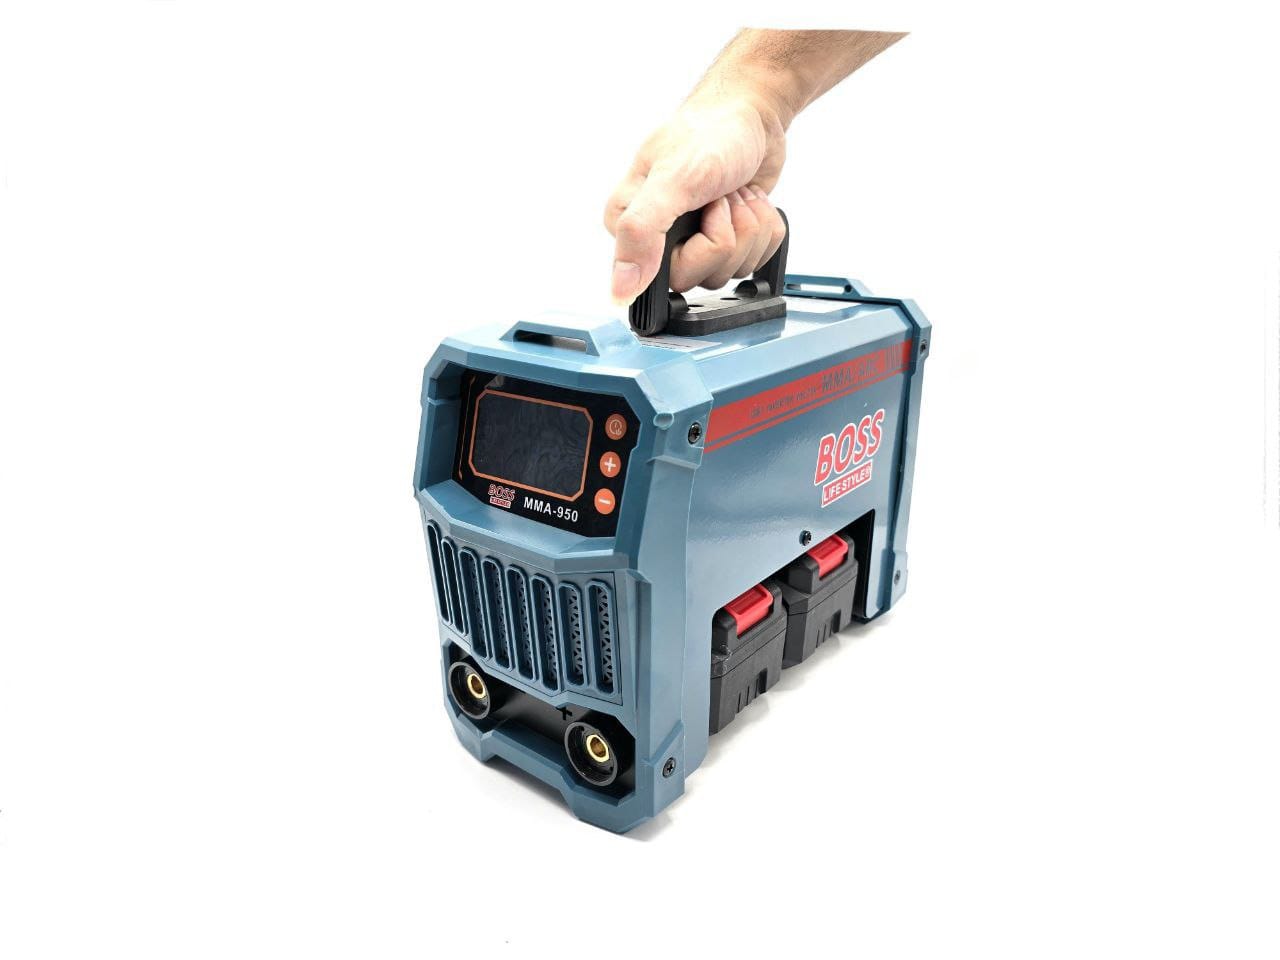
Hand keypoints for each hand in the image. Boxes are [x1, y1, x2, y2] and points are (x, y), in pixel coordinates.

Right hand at [604, 91, 788, 304]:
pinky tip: (749, 200)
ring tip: (735, 192)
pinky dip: (764, 227)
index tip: (705, 209)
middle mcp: (660, 239)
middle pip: (707, 277)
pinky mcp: (728, 240)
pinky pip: (757, 259)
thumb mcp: (672, 180)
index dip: (702, 246)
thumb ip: (640, 233)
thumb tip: (620, 290)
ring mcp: (696, 241)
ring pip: (735, 269)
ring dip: (750, 227)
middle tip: (722, 197)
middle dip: (731, 234)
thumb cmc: (710, 132)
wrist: (752, 113)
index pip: (670, 277)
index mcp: (632, 225)